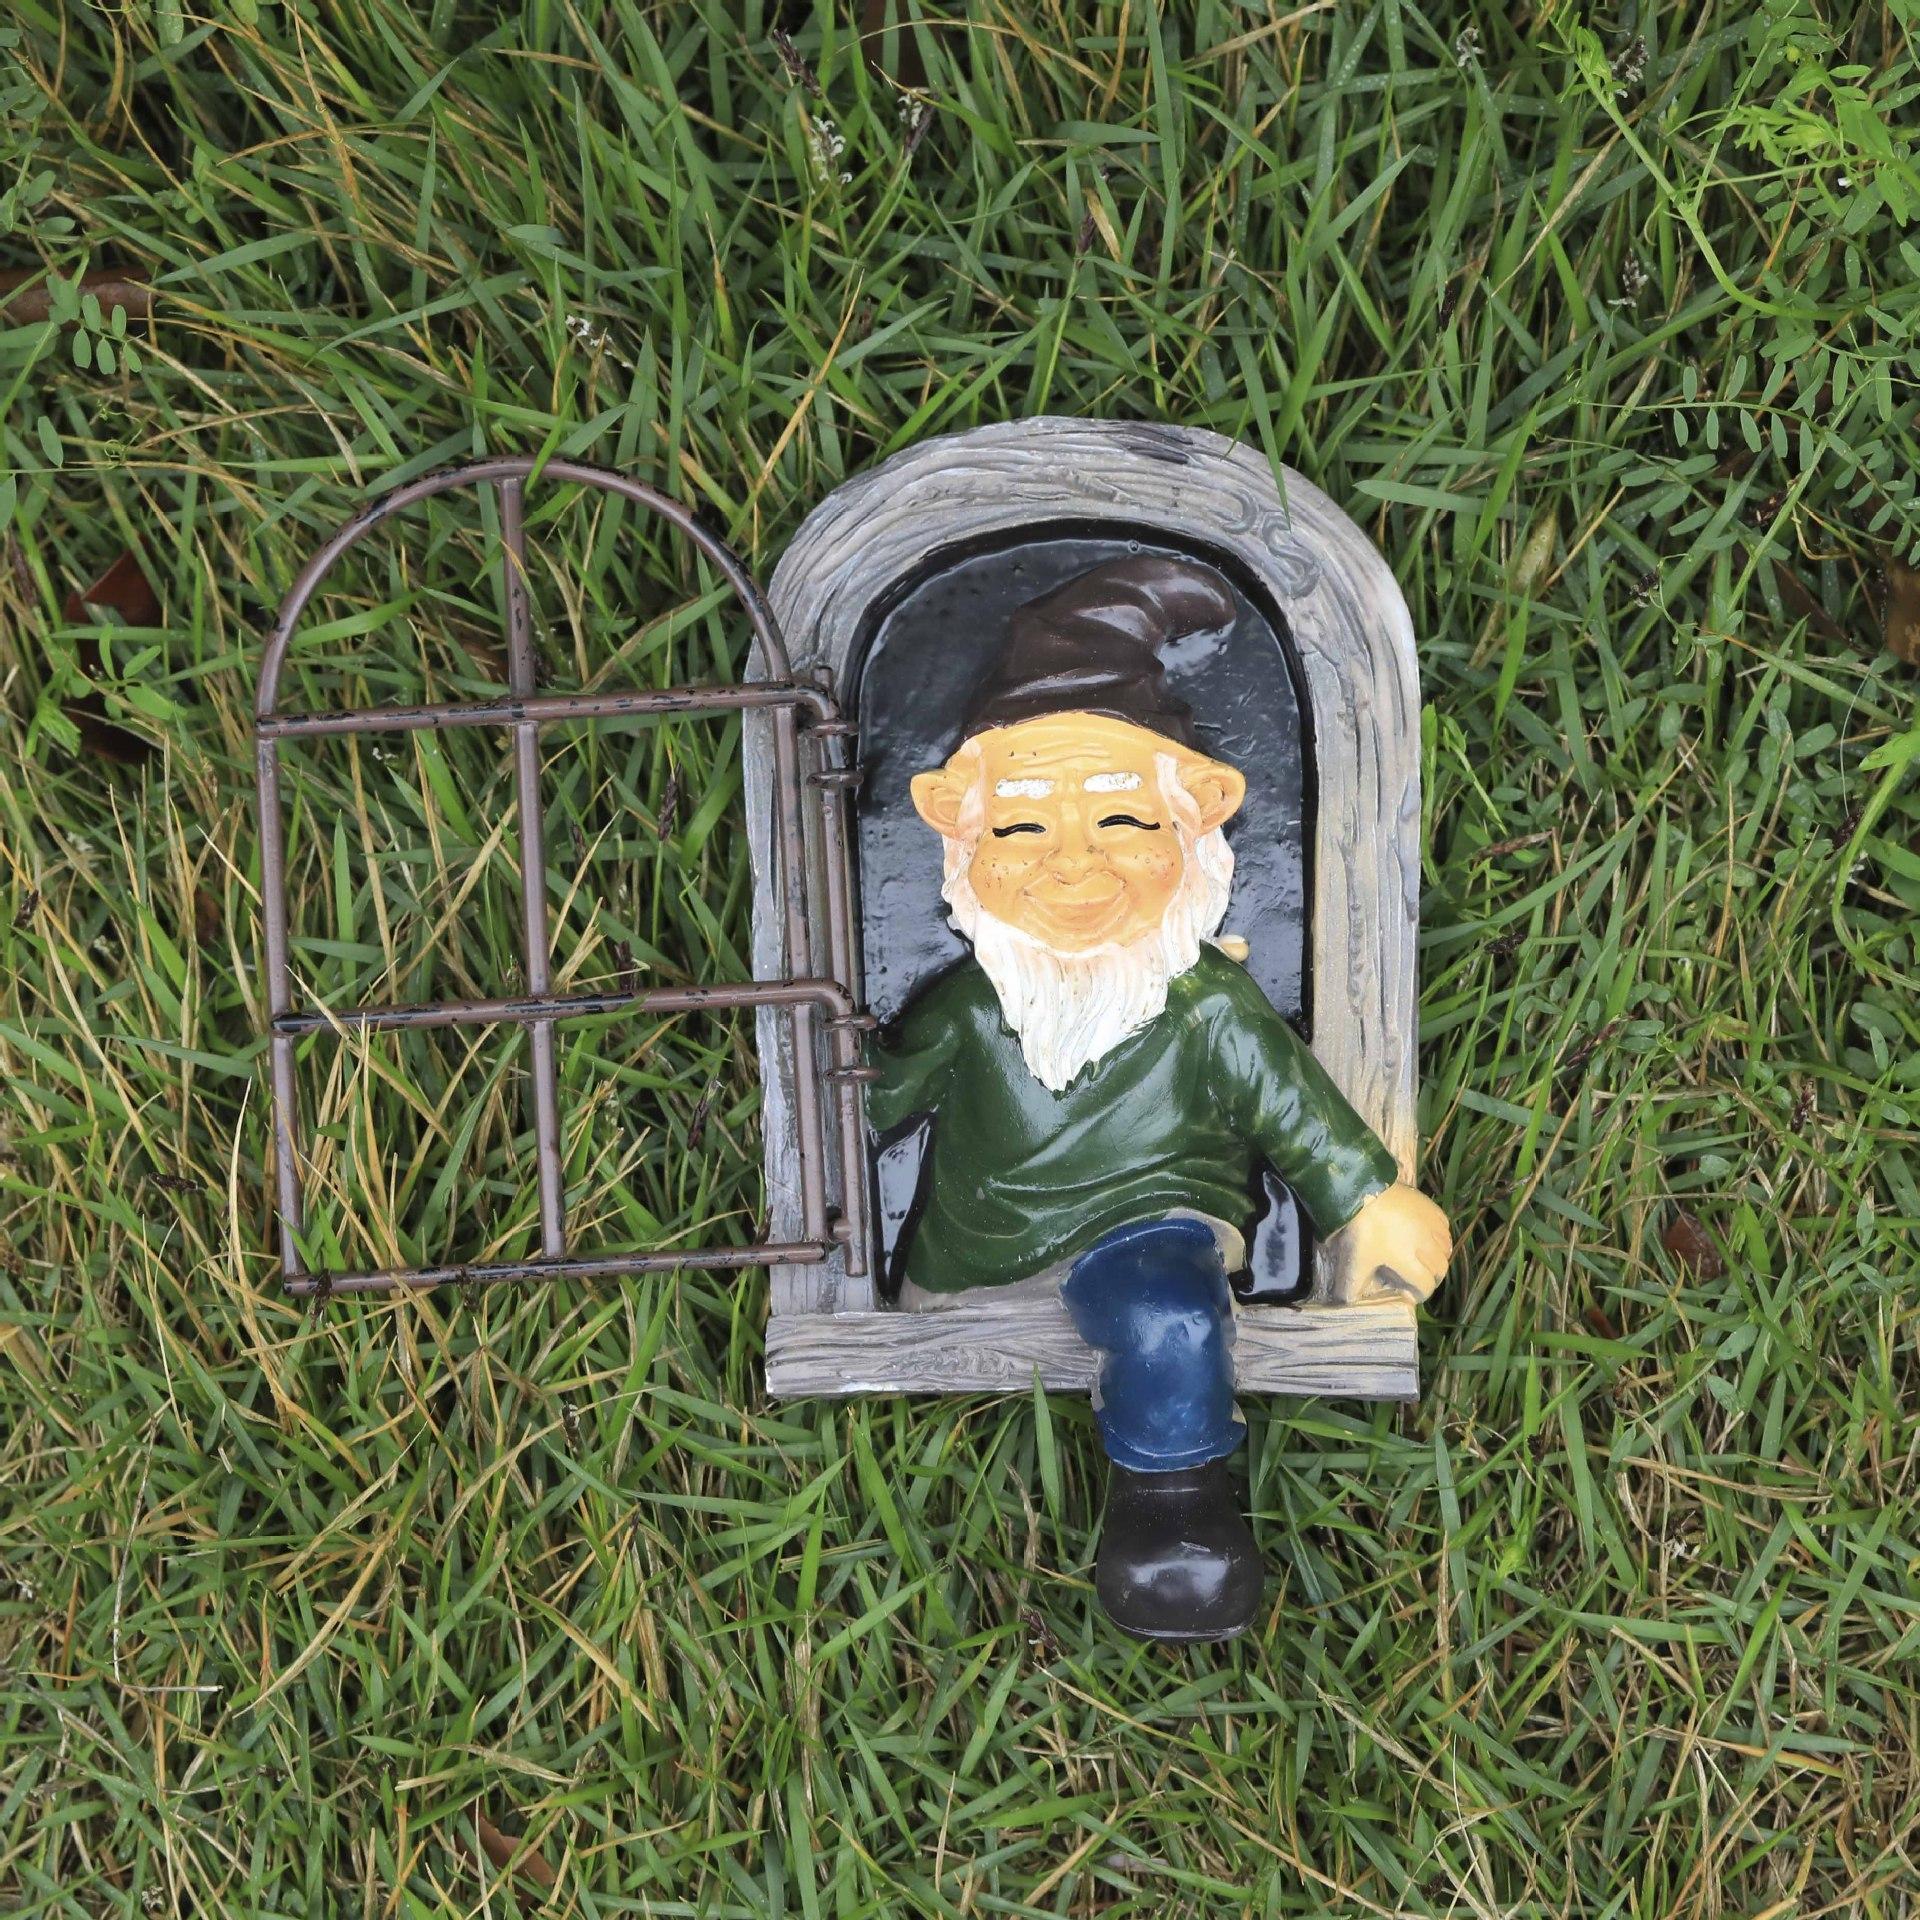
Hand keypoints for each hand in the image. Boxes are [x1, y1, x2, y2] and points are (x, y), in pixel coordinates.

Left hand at [1335, 1183, 1451, 1304]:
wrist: (1363, 1190)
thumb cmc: (1360, 1229)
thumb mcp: (1354, 1260)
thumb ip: (1351, 1286)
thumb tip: (1348, 1303)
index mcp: (1408, 1261)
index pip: (1426, 1286)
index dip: (1420, 1294)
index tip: (1410, 1293)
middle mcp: (1425, 1245)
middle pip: (1440, 1270)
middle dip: (1432, 1278)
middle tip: (1419, 1278)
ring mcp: (1430, 1225)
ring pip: (1446, 1249)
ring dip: (1438, 1258)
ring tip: (1425, 1259)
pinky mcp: (1431, 1208)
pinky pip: (1445, 1228)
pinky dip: (1441, 1237)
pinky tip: (1429, 1237)